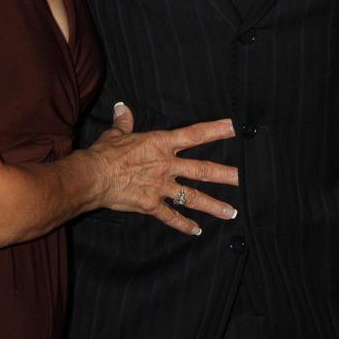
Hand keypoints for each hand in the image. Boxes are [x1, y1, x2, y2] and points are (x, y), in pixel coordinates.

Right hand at [87, 102, 238, 235]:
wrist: (92, 177)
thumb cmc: (104, 153)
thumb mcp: (116, 134)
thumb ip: (125, 122)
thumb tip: (123, 107)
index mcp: (161, 143)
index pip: (195, 134)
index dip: (216, 129)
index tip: (235, 127)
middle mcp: (166, 165)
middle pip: (203, 170)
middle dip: (227, 175)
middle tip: (246, 179)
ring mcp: (161, 187)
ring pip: (193, 197)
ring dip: (214, 205)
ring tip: (231, 212)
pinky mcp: (151, 205)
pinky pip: (171, 217)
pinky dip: (184, 224)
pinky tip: (197, 231)